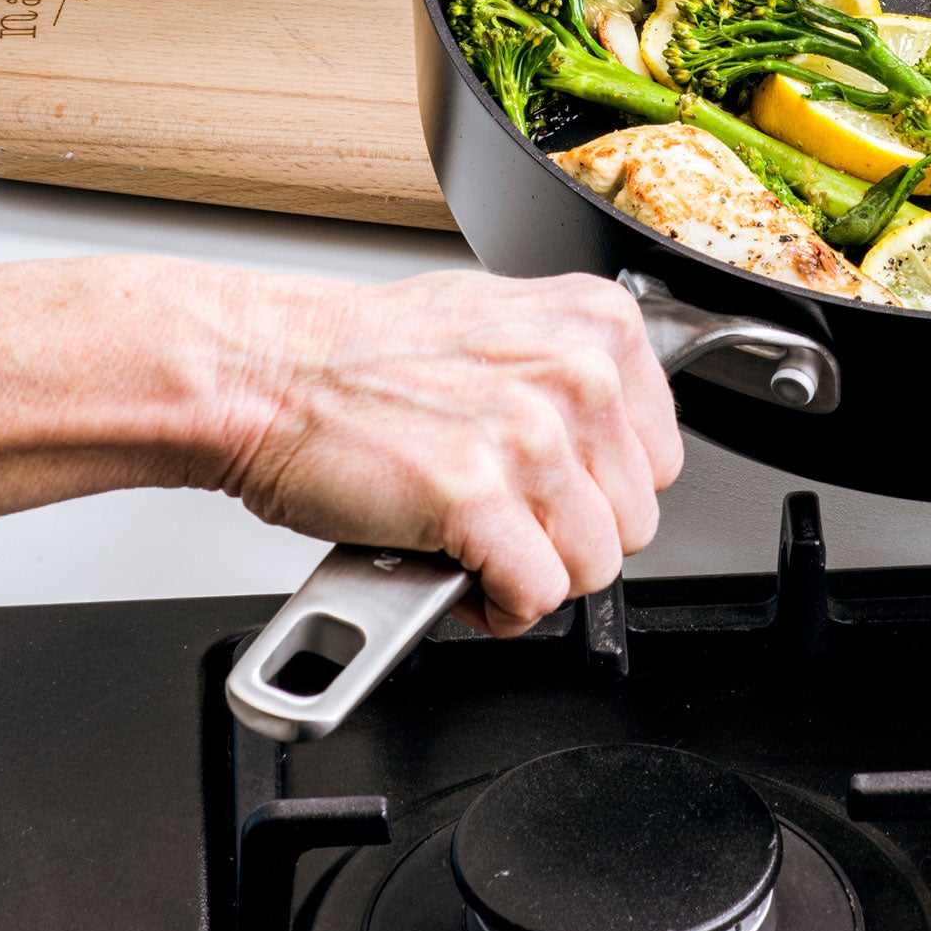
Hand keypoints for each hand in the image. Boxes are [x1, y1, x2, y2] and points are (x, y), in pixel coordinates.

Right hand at [223, 270, 680, 636]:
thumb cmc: (367, 356)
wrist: (268, 372)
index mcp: (598, 326)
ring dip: (534, 575)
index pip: (663, 459)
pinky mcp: (477, 496)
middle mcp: (577, 374)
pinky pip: (537, 595)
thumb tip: (616, 435)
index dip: (603, 491)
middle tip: (506, 521)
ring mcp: (531, 435)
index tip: (555, 491)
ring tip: (479, 545)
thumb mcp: (503, 323)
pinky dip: (499, 607)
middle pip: (634, 520)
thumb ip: (572, 372)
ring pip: (593, 567)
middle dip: (568, 538)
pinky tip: (459, 572)